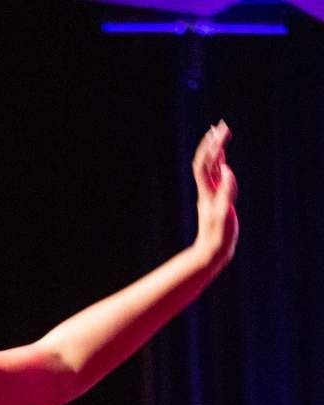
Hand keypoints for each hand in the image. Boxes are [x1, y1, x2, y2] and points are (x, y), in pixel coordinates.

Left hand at [193, 120, 237, 268]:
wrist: (211, 252)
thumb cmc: (218, 236)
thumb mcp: (223, 214)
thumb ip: (225, 191)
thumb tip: (226, 169)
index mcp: (207, 192)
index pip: (205, 165)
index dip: (212, 149)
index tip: (221, 134)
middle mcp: (207, 190)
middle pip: (206, 162)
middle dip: (213, 142)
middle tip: (221, 125)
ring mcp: (210, 195)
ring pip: (211, 168)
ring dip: (216, 150)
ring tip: (222, 133)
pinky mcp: (215, 200)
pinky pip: (216, 177)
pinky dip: (220, 164)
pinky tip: (223, 158)